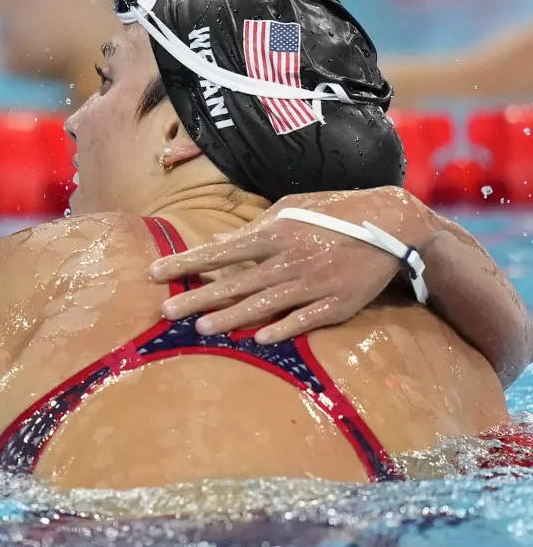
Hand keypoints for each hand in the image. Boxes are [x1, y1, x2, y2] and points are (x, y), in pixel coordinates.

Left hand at [147, 188, 435, 343]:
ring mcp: (313, 284)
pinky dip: (282, 329)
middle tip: (165, 311)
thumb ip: (256, 226)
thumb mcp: (293, 207)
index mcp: (275, 233)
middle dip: (197, 298)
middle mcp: (289, 260)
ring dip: (230, 318)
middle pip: (235, 282)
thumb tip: (219, 238)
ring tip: (199, 329)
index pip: (220, 250)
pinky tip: (257, 339)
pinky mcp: (336, 304)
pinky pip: (304, 320)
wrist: (392, 225)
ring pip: (263, 305)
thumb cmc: (335, 212)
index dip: (186, 263)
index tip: (154, 272)